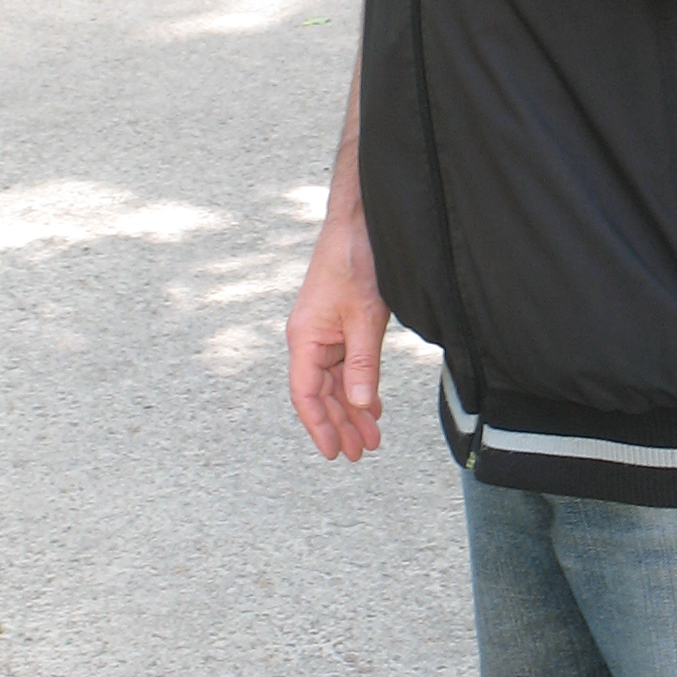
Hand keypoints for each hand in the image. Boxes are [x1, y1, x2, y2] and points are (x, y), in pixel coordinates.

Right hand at [287, 199, 391, 460]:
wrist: (360, 222)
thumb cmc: (354, 260)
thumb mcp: (364, 318)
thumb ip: (362, 365)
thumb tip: (359, 405)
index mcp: (304, 338)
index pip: (305, 394)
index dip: (319, 426)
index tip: (333, 453)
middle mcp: (309, 339)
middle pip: (321, 393)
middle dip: (340, 424)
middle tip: (360, 453)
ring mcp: (325, 332)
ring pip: (336, 382)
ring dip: (352, 409)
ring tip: (370, 438)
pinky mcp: (341, 324)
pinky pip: (348, 365)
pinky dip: (360, 386)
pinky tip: (372, 406)